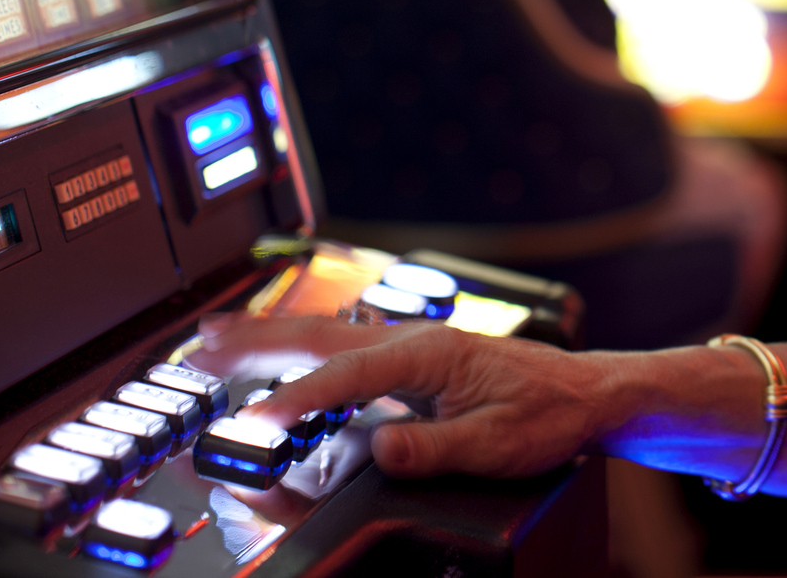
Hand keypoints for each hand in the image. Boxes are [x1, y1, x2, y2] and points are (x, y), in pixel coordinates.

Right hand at [192, 315, 618, 478]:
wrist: (588, 394)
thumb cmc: (550, 413)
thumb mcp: (497, 442)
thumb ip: (436, 447)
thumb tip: (381, 448)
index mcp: (431, 353)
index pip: (347, 376)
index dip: (296, 398)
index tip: (252, 419)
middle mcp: (415, 342)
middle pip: (321, 338)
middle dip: (257, 341)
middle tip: (198, 345)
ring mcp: (412, 349)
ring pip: (328, 340)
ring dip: (270, 340)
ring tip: (214, 342)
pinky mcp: (414, 363)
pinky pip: (345, 354)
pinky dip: (303, 355)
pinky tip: (277, 362)